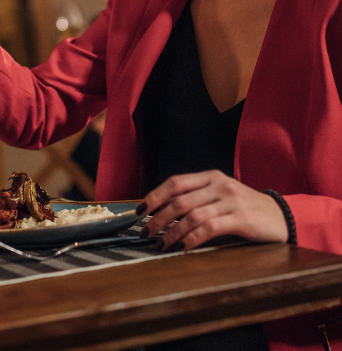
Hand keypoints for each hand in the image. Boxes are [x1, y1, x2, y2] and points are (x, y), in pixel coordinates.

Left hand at [139, 170, 288, 250]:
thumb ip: (197, 197)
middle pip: (179, 201)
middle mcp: (219, 185)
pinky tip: (183, 247)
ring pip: (191, 216)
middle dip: (158, 218)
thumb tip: (162, 210)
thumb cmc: (245, 207)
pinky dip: (192, 239)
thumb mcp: (221, 194)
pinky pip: (209, 228)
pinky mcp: (241, 218)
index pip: (175, 182)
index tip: (140, 210)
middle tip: (146, 232)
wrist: (282, 216)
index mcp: (210, 176)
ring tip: (161, 243)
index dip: (154, 196)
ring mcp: (230, 201)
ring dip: (172, 232)